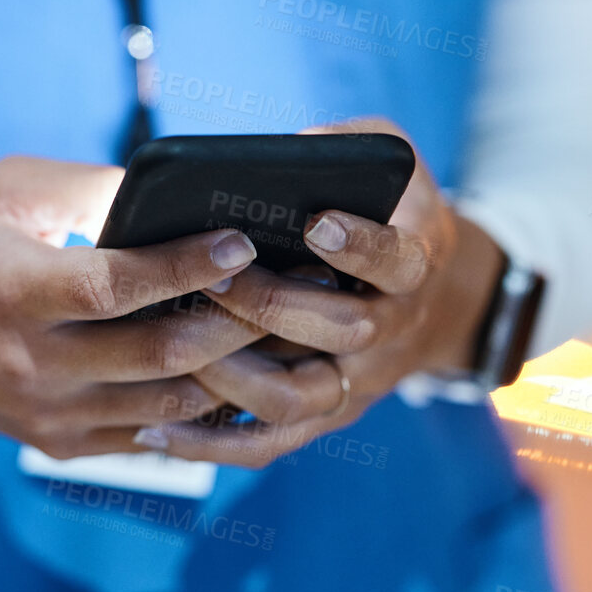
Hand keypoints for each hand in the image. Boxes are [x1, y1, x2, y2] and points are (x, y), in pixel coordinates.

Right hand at [0, 156, 268, 458]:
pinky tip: (248, 374)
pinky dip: (208, 411)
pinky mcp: (64, 445)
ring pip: (171, 405)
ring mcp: (50, 415)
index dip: (185, 266)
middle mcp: (32, 364)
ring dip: (238, 371)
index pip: (115, 287)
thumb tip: (182, 194)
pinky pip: (156, 438)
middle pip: (160, 354)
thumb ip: (92, 188)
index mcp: (13, 292)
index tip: (241, 242)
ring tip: (286, 333)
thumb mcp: (7, 191)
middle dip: (239, 322)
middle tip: (294, 290)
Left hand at [136, 120, 504, 467]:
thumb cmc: (390, 207)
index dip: (359, 245)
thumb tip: (273, 156)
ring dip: (234, 376)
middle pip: (343, 330)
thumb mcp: (387, 160)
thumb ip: (342, 147)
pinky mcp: (323, 416)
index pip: (396, 262)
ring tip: (176, 347)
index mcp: (414, 263)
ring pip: (299, 397)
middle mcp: (392, 330)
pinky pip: (269, 443)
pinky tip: (154, 431)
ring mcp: (357, 382)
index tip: (314, 221)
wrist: (438, 295)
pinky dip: (212, 444)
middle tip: (212, 277)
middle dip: (275, 304)